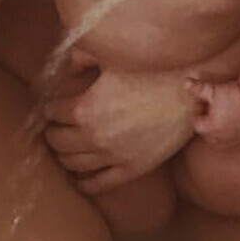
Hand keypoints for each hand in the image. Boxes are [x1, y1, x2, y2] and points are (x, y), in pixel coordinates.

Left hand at [42, 50, 196, 192]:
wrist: (190, 91)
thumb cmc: (152, 69)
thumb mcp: (112, 57)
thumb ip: (83, 57)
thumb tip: (69, 65)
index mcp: (84, 109)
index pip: (52, 113)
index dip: (49, 108)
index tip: (51, 107)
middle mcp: (94, 137)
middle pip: (58, 141)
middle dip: (52, 133)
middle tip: (53, 128)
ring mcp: (114, 156)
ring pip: (74, 164)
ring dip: (64, 156)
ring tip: (63, 149)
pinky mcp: (133, 168)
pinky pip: (101, 183)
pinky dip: (85, 183)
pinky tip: (77, 180)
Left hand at [185, 75, 239, 146]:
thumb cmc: (234, 95)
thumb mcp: (212, 90)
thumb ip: (197, 89)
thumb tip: (185, 82)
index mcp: (209, 128)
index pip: (196, 123)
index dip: (197, 111)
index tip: (202, 102)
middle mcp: (221, 139)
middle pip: (207, 134)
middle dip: (207, 123)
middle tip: (212, 109)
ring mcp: (234, 141)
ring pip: (220, 142)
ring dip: (218, 132)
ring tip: (222, 118)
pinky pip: (234, 143)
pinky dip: (231, 137)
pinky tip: (234, 125)